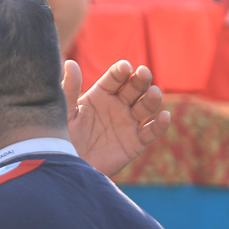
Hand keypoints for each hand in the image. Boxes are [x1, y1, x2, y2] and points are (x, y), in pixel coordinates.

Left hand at [64, 59, 170, 176]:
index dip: (121, 72)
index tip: (125, 67)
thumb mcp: (66, 112)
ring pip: (145, 107)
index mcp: (101, 95)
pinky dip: (160, 125)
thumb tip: (70, 63)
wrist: (69, 165)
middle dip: (140, 80)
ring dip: (152, 98)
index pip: (115, 78)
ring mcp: (128, 123)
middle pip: (134, 88)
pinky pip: (151, 132)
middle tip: (143, 73)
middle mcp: (117, 105)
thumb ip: (70, 89)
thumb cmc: (63, 136)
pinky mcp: (136, 142)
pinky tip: (164, 116)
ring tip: (154, 92)